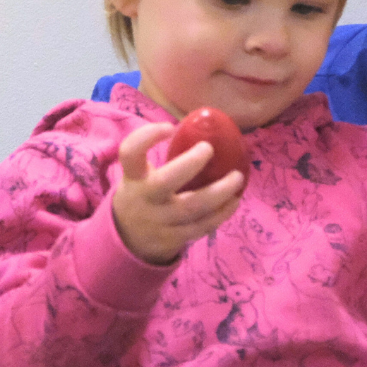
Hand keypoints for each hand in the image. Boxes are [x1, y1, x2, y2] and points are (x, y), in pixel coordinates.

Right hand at [112, 123, 245, 264]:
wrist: (129, 237)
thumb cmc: (143, 193)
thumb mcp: (140, 175)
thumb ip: (163, 157)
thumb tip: (207, 129)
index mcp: (134, 176)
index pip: (130, 153)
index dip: (147, 136)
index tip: (169, 127)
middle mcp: (145, 198)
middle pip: (164, 182)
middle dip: (190, 163)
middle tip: (209, 148)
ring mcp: (159, 221)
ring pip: (192, 207)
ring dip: (219, 191)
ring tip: (238, 177)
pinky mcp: (174, 238)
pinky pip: (201, 226)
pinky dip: (221, 213)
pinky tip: (234, 200)